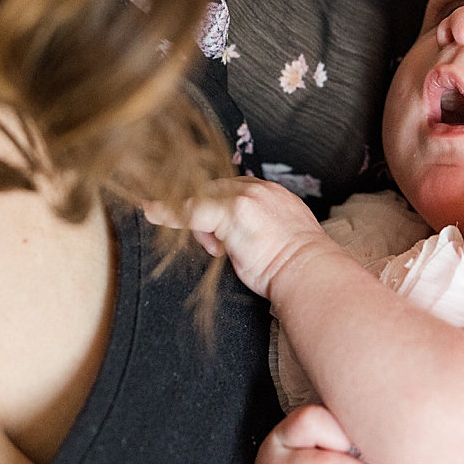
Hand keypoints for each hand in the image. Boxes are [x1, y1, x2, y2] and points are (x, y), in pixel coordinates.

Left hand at [146, 175, 329, 296]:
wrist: (312, 275)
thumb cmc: (296, 267)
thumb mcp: (275, 237)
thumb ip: (253, 226)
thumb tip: (227, 236)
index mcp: (269, 192)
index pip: (230, 190)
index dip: (217, 210)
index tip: (210, 226)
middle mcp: (257, 188)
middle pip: (213, 191)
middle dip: (207, 217)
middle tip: (218, 248)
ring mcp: (245, 198)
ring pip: (202, 199)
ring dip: (200, 223)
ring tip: (220, 251)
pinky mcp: (232, 212)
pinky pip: (191, 209)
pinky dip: (169, 211)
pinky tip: (151, 211)